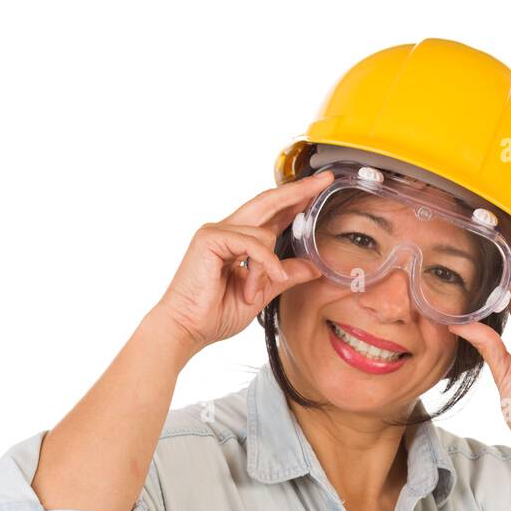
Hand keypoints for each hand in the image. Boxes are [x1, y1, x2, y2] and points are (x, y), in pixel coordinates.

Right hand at [153, 171, 334, 354]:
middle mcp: (226, 230)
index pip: (270, 214)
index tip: (318, 190)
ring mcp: (216, 231)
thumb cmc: (214, 314)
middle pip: (268, 202)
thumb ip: (285, 276)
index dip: (294, 201)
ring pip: (264, 234)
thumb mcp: (261, 293)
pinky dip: (261, 265)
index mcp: (237, 241)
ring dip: (267, 268)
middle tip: (324, 181)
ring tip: (251, 294)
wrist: (186, 329)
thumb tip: (313, 267)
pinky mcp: (210, 238)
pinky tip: (255, 287)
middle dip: (297, 191)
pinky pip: (251, 244)